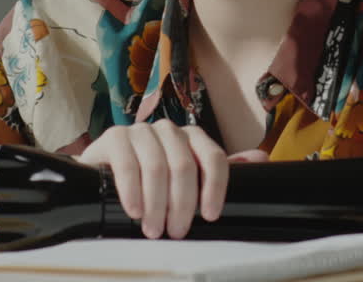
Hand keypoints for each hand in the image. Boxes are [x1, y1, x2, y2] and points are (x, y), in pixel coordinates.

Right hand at [76, 120, 244, 239]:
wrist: (101, 173)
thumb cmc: (148, 180)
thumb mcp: (185, 178)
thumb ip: (216, 171)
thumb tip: (261, 159)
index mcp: (192, 137)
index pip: (214, 157)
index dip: (215, 188)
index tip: (210, 216)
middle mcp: (168, 130)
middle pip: (185, 166)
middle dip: (182, 205)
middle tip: (176, 232)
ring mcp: (141, 131)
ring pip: (157, 167)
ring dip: (156, 204)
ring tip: (153, 229)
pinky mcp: (115, 137)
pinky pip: (128, 164)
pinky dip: (132, 191)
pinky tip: (134, 210)